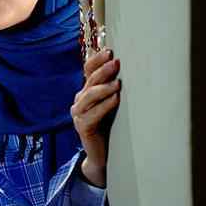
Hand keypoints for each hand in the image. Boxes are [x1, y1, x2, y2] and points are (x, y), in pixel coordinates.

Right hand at [71, 48, 120, 186]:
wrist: (102, 155)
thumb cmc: (111, 126)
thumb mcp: (111, 104)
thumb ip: (113, 88)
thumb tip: (128, 68)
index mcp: (85, 92)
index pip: (87, 71)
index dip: (96, 60)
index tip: (110, 51)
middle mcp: (79, 101)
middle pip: (89, 81)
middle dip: (103, 70)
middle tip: (116, 62)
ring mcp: (78, 114)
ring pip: (89, 96)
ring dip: (104, 88)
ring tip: (118, 83)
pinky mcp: (83, 127)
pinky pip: (93, 114)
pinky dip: (105, 105)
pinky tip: (116, 99)